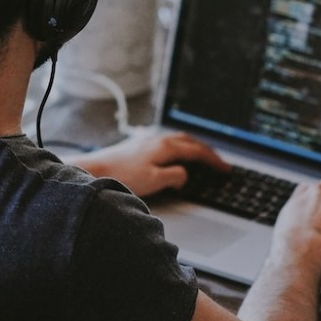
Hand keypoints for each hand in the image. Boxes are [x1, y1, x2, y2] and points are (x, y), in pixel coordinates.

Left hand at [71, 130, 229, 197]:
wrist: (95, 170)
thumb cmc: (123, 176)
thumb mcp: (155, 181)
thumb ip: (175, 176)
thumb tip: (185, 174)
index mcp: (166, 147)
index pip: (197, 151)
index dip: (214, 160)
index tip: (225, 168)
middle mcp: (158, 139)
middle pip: (190, 141)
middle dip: (206, 151)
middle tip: (218, 161)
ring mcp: (147, 140)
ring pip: (177, 140)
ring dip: (192, 147)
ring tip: (200, 156)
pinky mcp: (137, 145)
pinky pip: (165, 142)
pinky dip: (177, 147)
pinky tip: (172, 151)